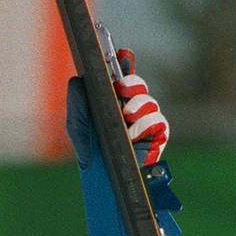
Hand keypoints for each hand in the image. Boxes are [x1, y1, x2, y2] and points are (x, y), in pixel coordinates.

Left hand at [66, 48, 169, 167]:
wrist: (106, 183)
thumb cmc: (92, 155)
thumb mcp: (79, 129)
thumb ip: (77, 106)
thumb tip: (77, 81)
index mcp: (114, 103)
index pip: (121, 78)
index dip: (124, 63)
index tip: (120, 53)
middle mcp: (132, 109)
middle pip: (138, 86)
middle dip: (132, 82)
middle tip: (120, 86)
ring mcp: (146, 122)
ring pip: (150, 102)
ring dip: (139, 104)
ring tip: (126, 113)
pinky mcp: (157, 137)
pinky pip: (158, 122)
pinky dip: (145, 124)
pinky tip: (132, 133)